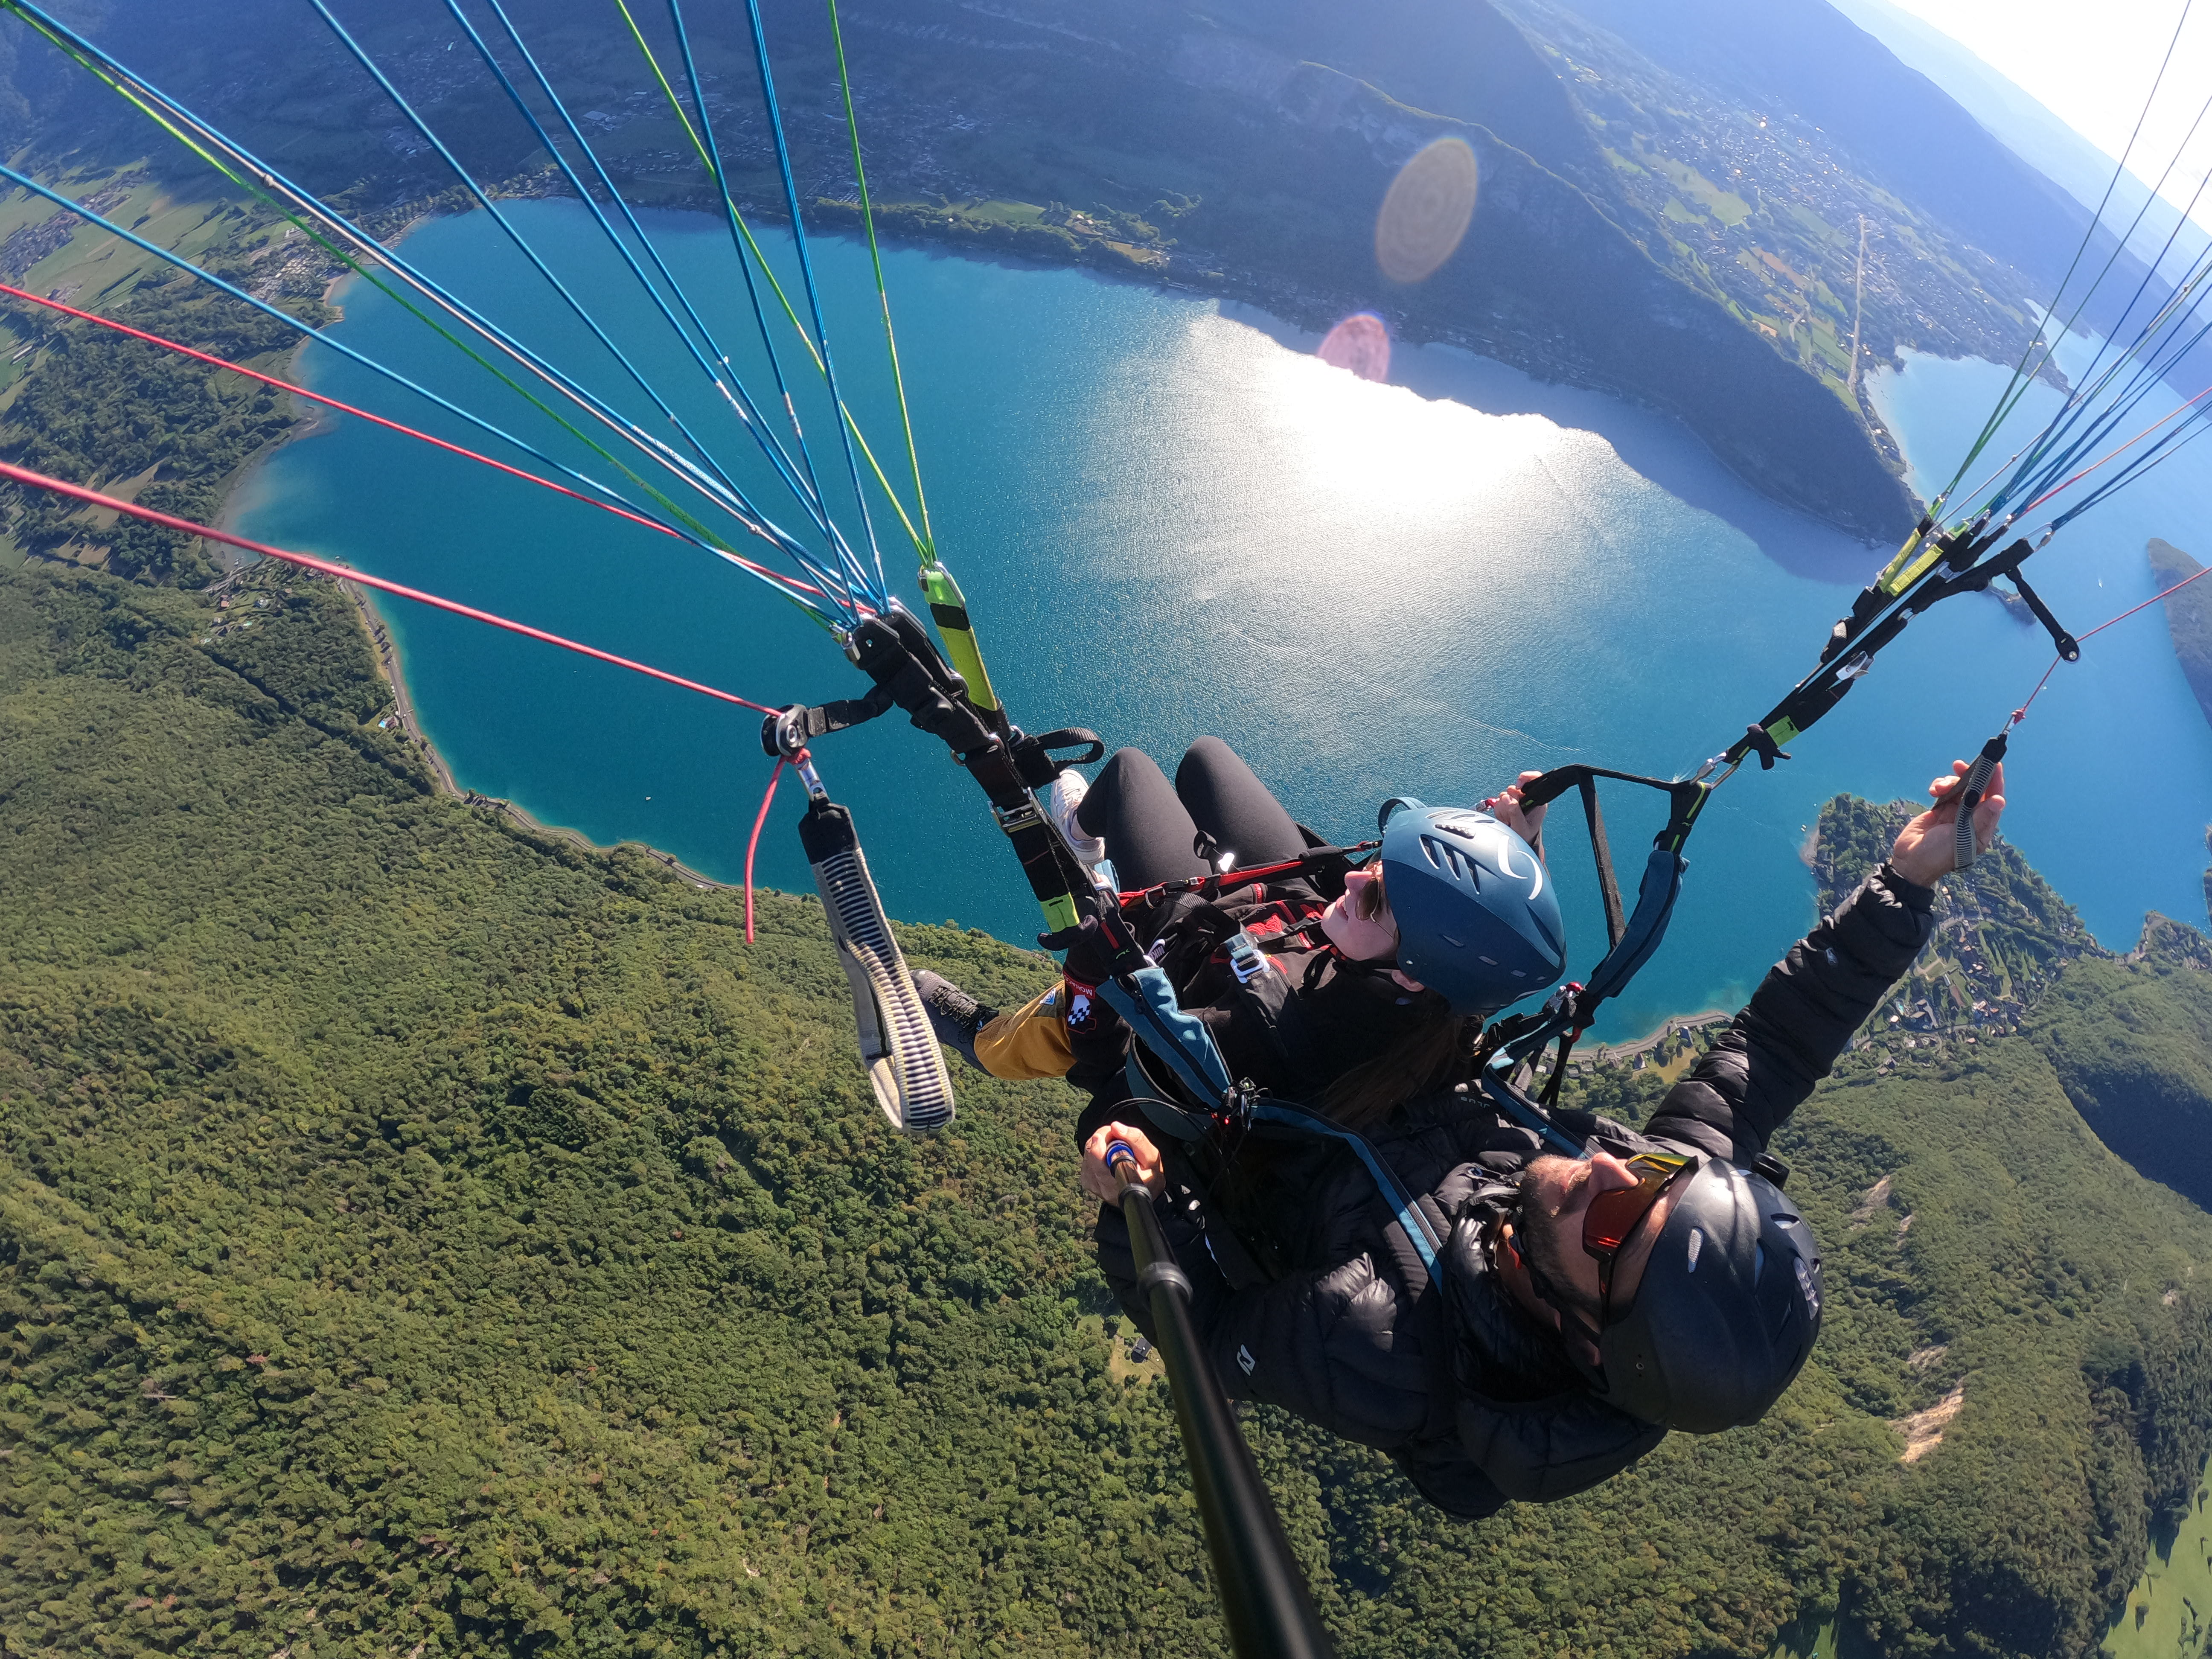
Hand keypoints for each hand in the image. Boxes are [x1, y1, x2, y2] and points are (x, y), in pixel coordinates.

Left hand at [1082, 1121, 1163, 1203]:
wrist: (1143, 1190)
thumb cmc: (1149, 1174)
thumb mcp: (1151, 1155)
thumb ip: (1136, 1139)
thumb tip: (1115, 1127)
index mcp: (1122, 1184)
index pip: (1102, 1168)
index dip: (1101, 1149)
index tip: (1107, 1136)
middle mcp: (1105, 1188)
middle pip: (1092, 1156)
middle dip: (1103, 1140)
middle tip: (1117, 1137)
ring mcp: (1094, 1186)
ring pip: (1088, 1154)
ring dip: (1100, 1145)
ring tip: (1116, 1149)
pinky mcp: (1088, 1182)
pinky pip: (1086, 1159)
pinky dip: (1095, 1152)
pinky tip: (1108, 1156)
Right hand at [1486, 770, 1548, 849]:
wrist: (1519, 844)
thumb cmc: (1525, 838)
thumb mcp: (1521, 828)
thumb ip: (1515, 812)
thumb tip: (1508, 798)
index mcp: (1536, 802)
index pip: (1535, 779)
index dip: (1525, 779)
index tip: (1518, 787)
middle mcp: (1527, 799)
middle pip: (1513, 788)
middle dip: (1509, 802)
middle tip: (1512, 816)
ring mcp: (1516, 801)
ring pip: (1504, 794)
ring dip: (1503, 808)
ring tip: (1509, 820)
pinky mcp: (1507, 804)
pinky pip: (1498, 801)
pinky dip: (1499, 810)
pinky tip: (1505, 818)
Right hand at [1889, 758, 2005, 886]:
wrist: (1910, 862)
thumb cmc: (1939, 855)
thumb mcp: (1961, 838)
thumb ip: (1979, 818)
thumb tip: (1999, 800)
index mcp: (1982, 827)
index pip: (1993, 799)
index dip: (1995, 781)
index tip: (1993, 764)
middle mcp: (1971, 818)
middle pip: (1976, 790)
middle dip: (1970, 775)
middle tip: (1959, 765)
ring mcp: (1955, 813)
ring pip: (1959, 788)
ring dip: (1949, 782)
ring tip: (1938, 789)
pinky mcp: (1940, 810)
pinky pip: (1944, 791)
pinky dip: (1939, 786)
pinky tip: (1933, 791)